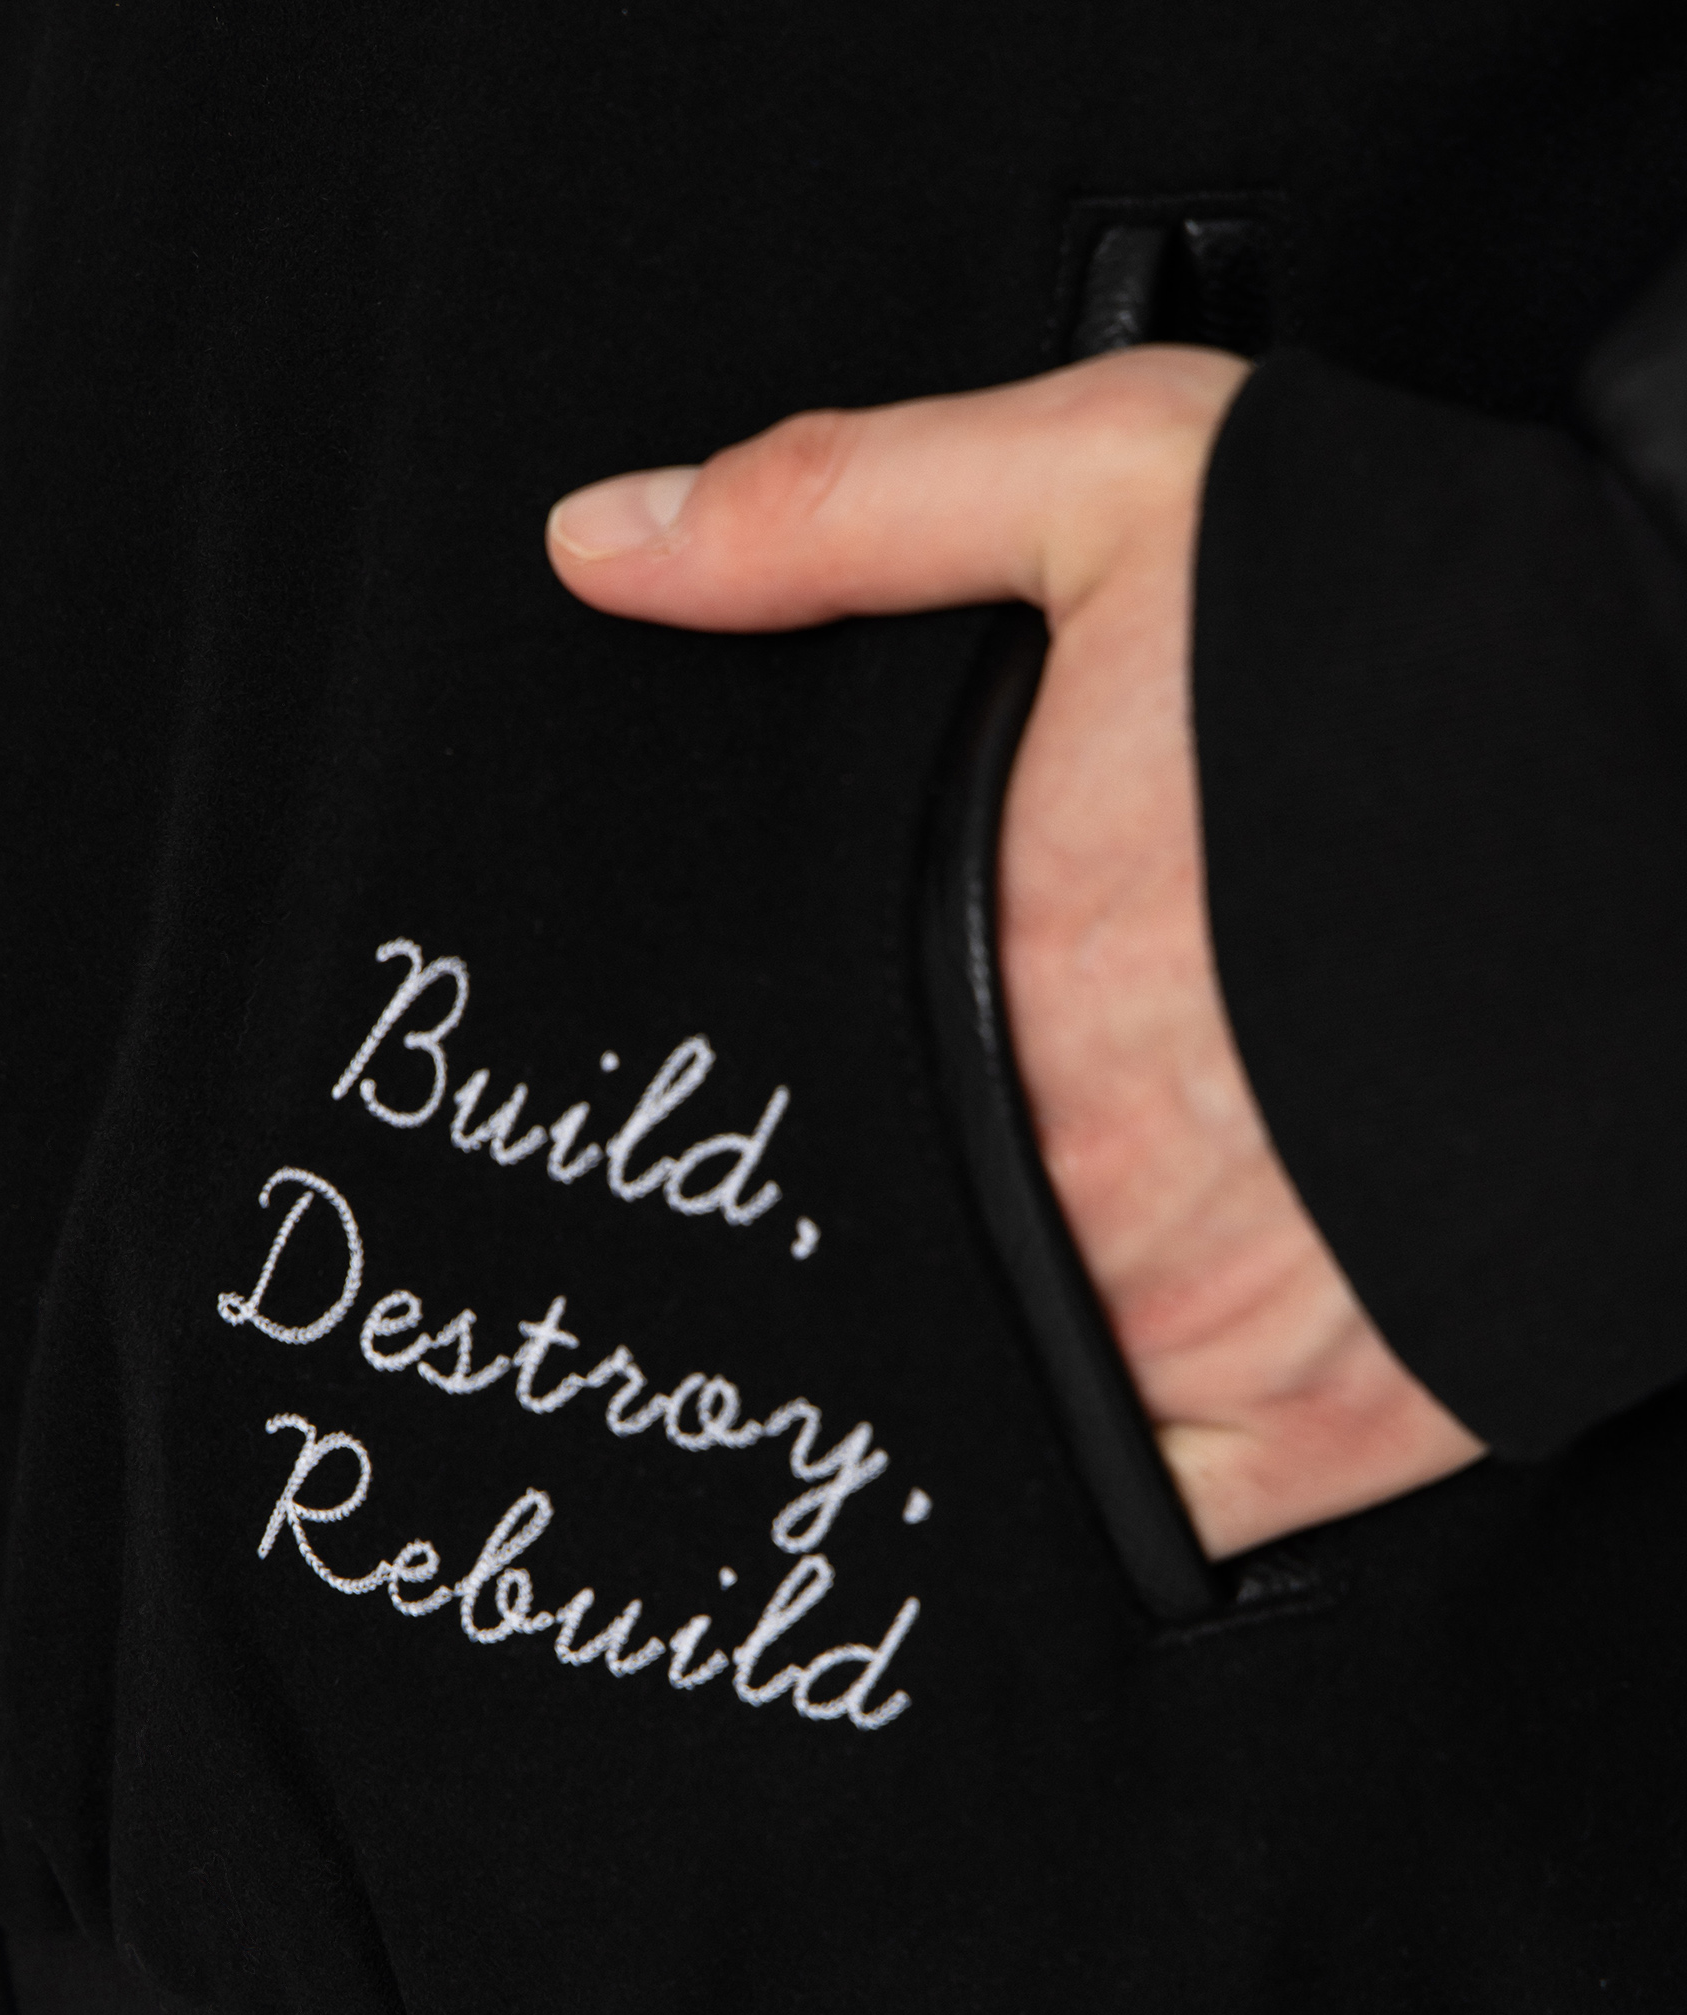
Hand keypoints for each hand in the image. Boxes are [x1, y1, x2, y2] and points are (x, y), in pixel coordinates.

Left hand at [546, 349, 1483, 1556]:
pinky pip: (1183, 1518)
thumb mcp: (1122, 482)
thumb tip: (607, 548)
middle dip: (898, 1259)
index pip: (815, 1144)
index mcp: (1007, 1000)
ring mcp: (1235, 1333)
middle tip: (921, 1214)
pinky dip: (1142, 1480)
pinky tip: (1138, 1392)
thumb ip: (846, 514)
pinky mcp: (1368, 1417)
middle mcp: (1099, 1197)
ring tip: (1029, 1292)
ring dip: (1014, 1369)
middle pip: (921, 1285)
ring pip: (1036, 1415)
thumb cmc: (1421, 634)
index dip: (780, 1163)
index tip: (777, 1160)